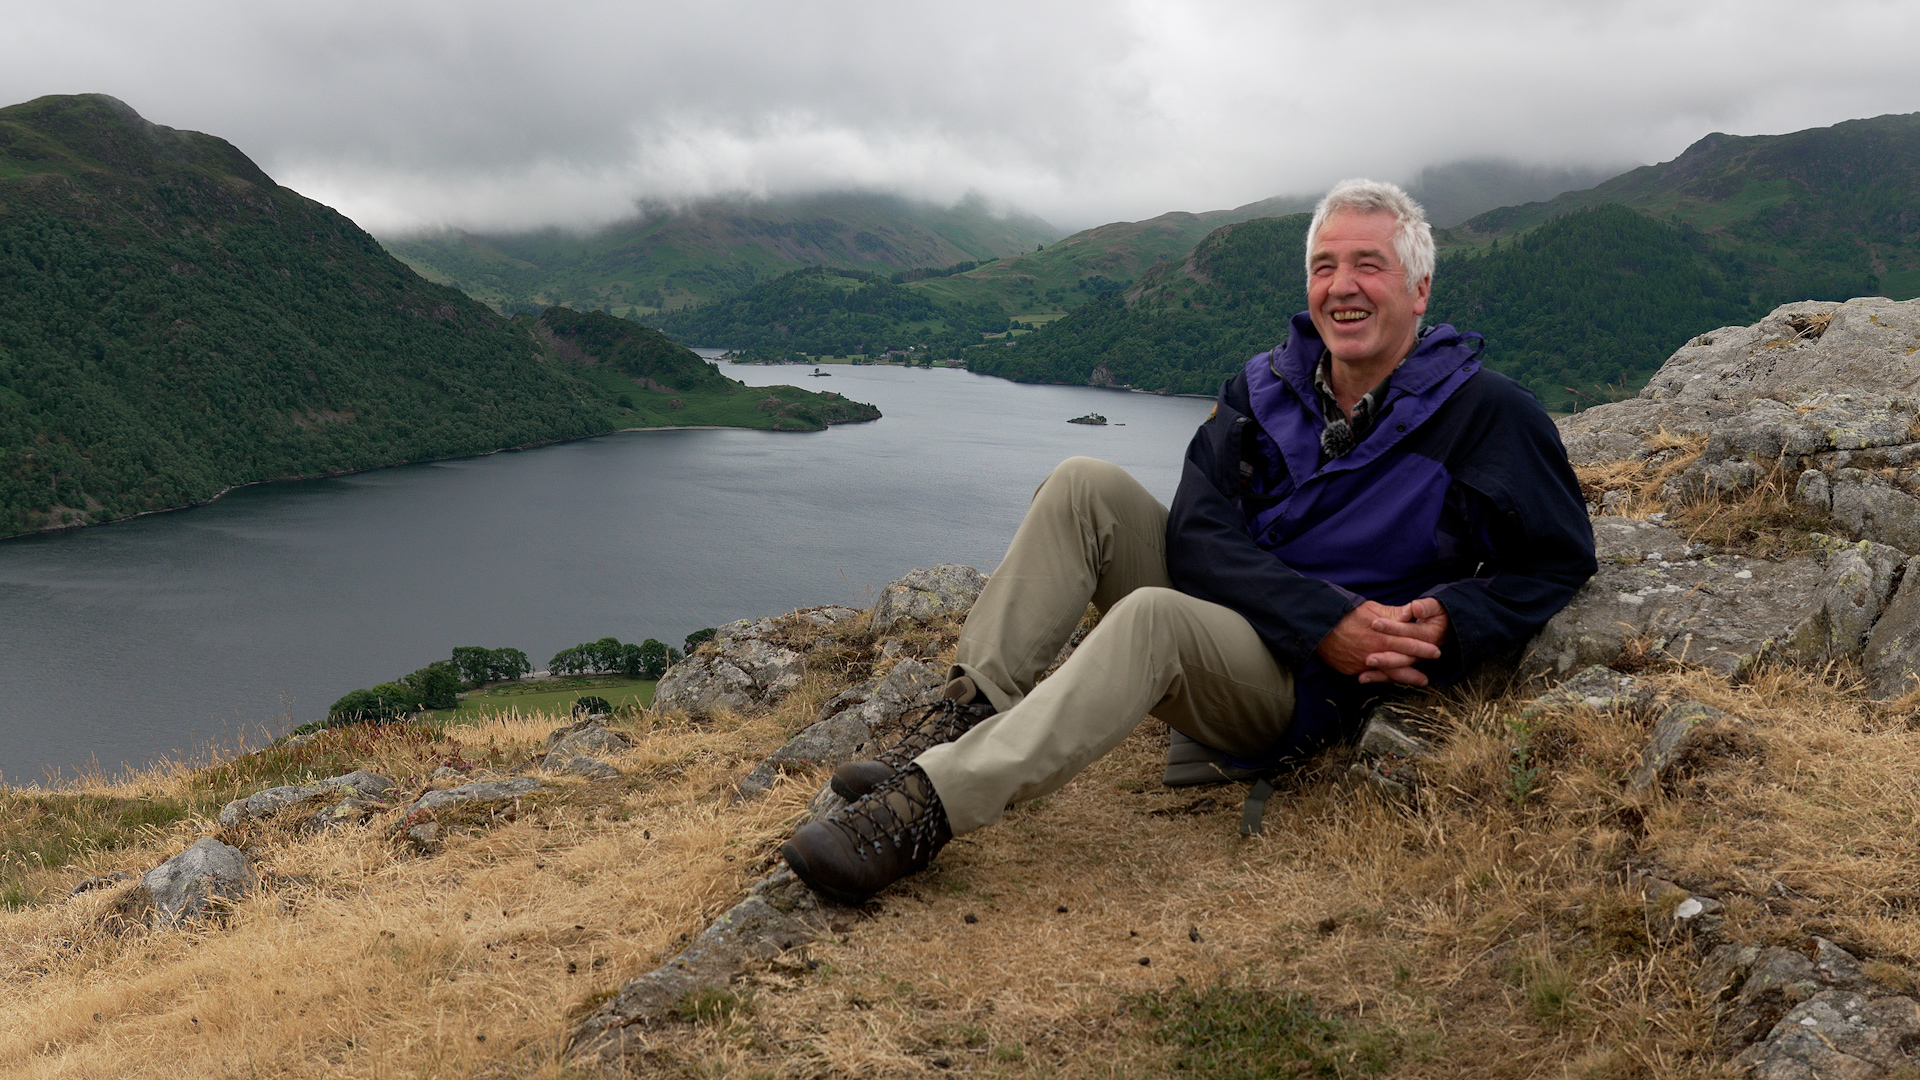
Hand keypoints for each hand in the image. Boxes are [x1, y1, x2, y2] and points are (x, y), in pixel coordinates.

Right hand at [1315, 597, 1450, 686]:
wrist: (1318, 626)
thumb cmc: (1345, 614)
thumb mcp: (1371, 608)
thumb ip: (1392, 614)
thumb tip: (1410, 613)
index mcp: (1382, 637)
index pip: (1408, 644)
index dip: (1423, 648)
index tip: (1436, 652)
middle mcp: (1375, 653)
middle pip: (1401, 664)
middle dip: (1416, 670)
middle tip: (1428, 677)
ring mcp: (1362, 664)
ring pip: (1388, 675)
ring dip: (1404, 679)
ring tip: (1418, 681)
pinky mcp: (1351, 670)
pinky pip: (1370, 676)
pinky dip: (1381, 678)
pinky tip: (1390, 680)